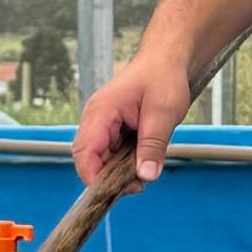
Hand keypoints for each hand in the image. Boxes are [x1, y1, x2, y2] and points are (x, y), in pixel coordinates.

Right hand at [76, 47, 192, 183]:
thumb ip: (153, 145)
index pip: (84, 152)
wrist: (166, 60)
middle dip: (108, 178)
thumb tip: (146, 175)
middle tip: (138, 185)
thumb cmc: (163, 77)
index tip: (115, 192)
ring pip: (100, 158)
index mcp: (101, 112)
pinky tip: (141, 162)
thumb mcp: (164, 112)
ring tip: (142, 174)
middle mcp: (95, 118)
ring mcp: (102, 123)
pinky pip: (110, 151)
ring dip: (117, 171)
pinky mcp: (112, 128)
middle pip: (88, 159)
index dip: (93, 177)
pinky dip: (123, 162)